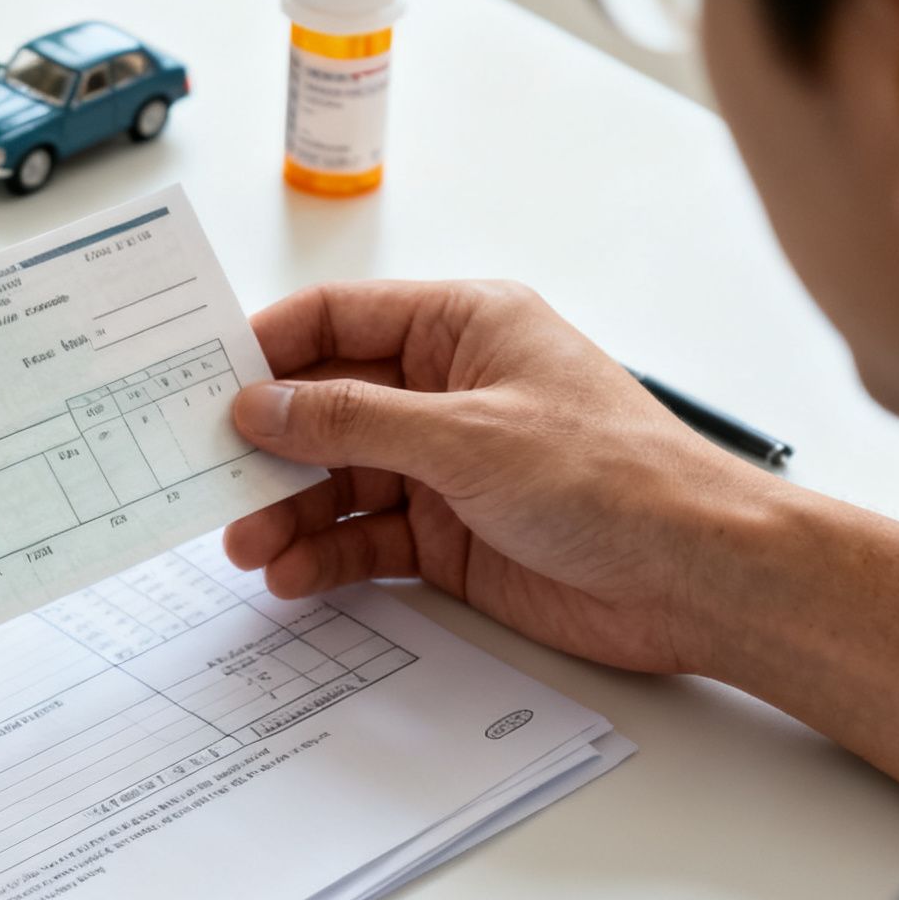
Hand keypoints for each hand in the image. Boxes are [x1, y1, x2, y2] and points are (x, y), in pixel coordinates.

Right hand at [226, 280, 791, 675]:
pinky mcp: (446, 534)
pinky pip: (361, 537)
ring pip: (334, 479)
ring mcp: (443, 465)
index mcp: (462, 328)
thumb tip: (261, 405)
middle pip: (324, 407)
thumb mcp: (468, 437)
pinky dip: (323, 555)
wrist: (697, 579)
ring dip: (285, 510)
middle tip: (205, 477)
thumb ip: (353, 421)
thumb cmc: (616, 478)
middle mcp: (446, 391)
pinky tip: (292, 573)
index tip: (202, 382)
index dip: (267, 347)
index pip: (339, 320)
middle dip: (266, 445)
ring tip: (243, 544)